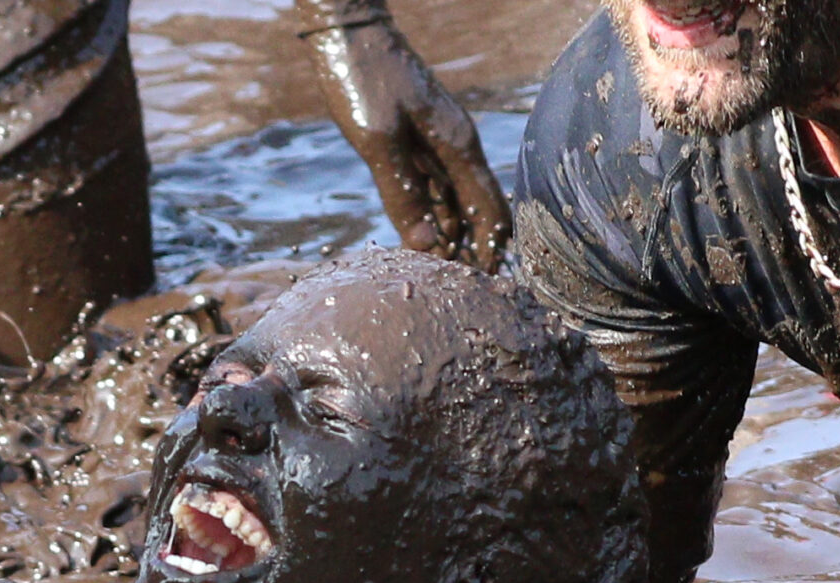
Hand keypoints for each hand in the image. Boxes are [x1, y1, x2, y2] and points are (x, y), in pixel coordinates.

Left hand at [305, 19, 508, 270]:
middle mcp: (456, 148)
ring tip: (434, 276)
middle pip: (476, 211)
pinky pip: (433, 189)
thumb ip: (403, 196)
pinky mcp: (417, 142)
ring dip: (448, 237)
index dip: (488, 251)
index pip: (490, 212)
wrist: (348, 35)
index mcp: (458, 148)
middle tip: (452, 291)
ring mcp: (438, 144)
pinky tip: (418, 240)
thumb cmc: (364, 81)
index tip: (478, 287)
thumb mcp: (378, 143)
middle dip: (469, 250)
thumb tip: (427, 248)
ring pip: (453, 203)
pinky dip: (430, 217)